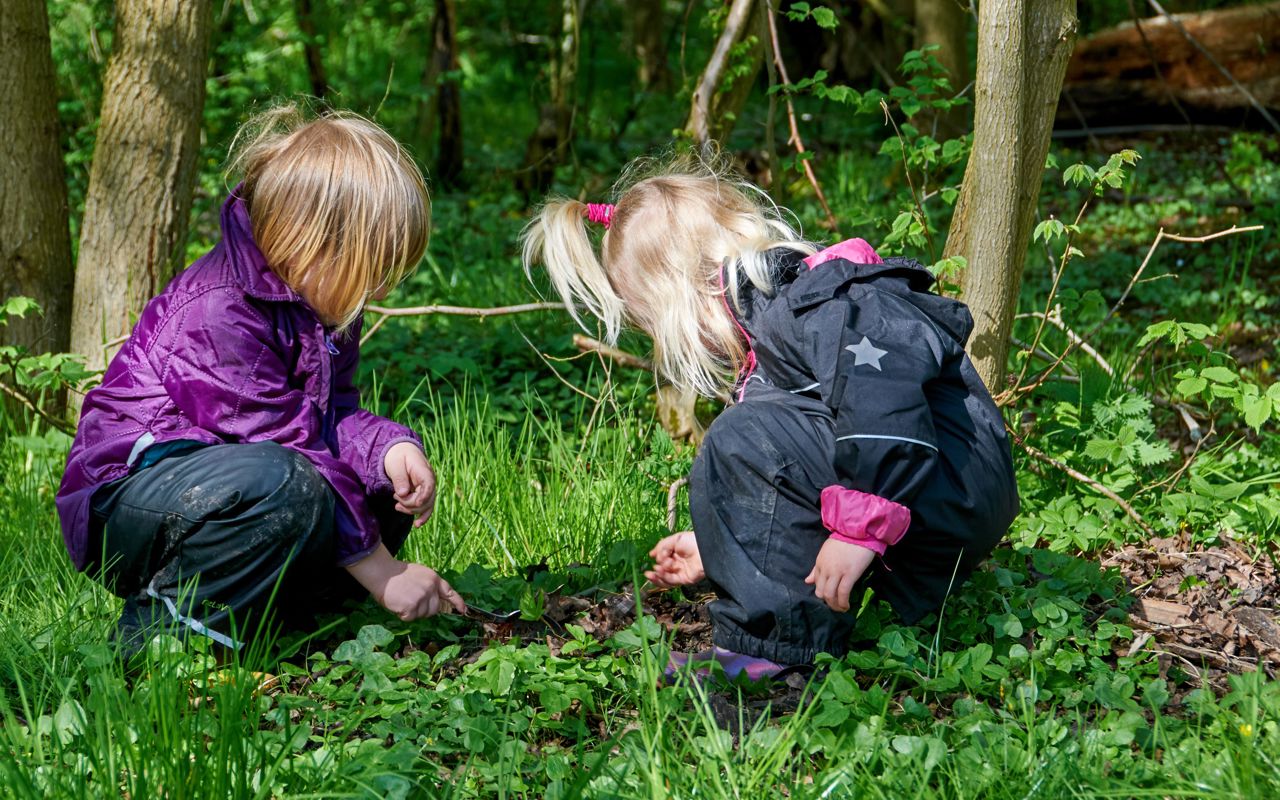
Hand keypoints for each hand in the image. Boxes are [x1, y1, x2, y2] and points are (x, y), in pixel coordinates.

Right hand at [346, 544, 465, 620]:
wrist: (383, 573)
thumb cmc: (398, 573)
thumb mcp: (420, 574)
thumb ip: (429, 585)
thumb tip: (435, 601)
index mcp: (434, 579)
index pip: (449, 592)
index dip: (457, 602)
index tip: (463, 610)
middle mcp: (430, 588)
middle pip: (434, 609)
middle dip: (425, 610)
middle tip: (411, 601)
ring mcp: (422, 598)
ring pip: (422, 615)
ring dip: (412, 612)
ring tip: (402, 599)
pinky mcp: (411, 606)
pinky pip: (410, 617)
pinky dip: (403, 614)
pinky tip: (398, 603)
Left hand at [384, 442, 436, 526]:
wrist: (400, 453)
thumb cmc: (397, 456)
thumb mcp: (395, 464)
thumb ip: (399, 478)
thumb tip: (403, 493)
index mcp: (424, 471)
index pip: (429, 485)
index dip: (424, 495)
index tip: (416, 503)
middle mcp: (429, 481)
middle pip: (426, 499)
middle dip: (410, 503)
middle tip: (395, 497)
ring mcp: (427, 489)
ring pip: (425, 506)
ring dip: (411, 510)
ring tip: (397, 506)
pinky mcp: (423, 494)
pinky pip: (425, 507)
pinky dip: (421, 516)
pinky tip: (417, 525)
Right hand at [645, 531, 704, 587]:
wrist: (704, 548)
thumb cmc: (692, 541)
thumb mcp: (674, 540)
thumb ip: (661, 547)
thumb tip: (651, 554)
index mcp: (676, 554)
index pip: (663, 559)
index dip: (658, 558)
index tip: (652, 555)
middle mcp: (678, 564)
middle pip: (663, 570)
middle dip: (656, 569)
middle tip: (652, 568)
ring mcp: (681, 572)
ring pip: (665, 578)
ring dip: (658, 576)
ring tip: (654, 571)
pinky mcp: (684, 579)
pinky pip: (671, 581)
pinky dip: (663, 578)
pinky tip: (659, 572)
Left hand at [804, 538, 875, 612]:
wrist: (857, 532)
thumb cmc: (844, 541)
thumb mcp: (826, 553)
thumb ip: (817, 568)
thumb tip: (807, 581)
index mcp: (819, 563)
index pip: (816, 584)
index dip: (822, 593)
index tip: (830, 597)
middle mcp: (826, 569)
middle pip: (821, 592)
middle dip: (828, 602)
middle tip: (836, 606)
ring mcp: (837, 572)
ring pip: (830, 595)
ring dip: (835, 605)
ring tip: (841, 608)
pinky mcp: (849, 574)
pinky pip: (843, 593)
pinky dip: (843, 602)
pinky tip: (847, 606)